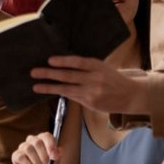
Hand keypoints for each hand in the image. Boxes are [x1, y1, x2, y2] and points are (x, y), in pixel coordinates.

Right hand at [12, 132, 59, 163]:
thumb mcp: (54, 163)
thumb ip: (57, 156)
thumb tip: (60, 150)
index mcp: (43, 139)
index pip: (46, 136)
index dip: (51, 145)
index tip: (54, 157)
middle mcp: (32, 140)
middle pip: (37, 143)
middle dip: (44, 157)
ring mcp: (23, 146)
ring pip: (29, 150)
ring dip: (37, 163)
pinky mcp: (16, 155)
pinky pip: (21, 157)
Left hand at [31, 55, 145, 113]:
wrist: (130, 95)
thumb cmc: (113, 78)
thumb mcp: (102, 67)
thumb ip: (86, 66)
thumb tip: (63, 63)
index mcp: (97, 65)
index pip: (77, 62)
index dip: (63, 61)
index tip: (49, 60)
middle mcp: (94, 78)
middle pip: (68, 75)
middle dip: (49, 74)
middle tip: (34, 72)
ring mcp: (92, 92)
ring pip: (66, 89)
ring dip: (49, 87)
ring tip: (36, 86)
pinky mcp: (90, 103)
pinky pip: (72, 96)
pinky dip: (60, 93)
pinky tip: (50, 91)